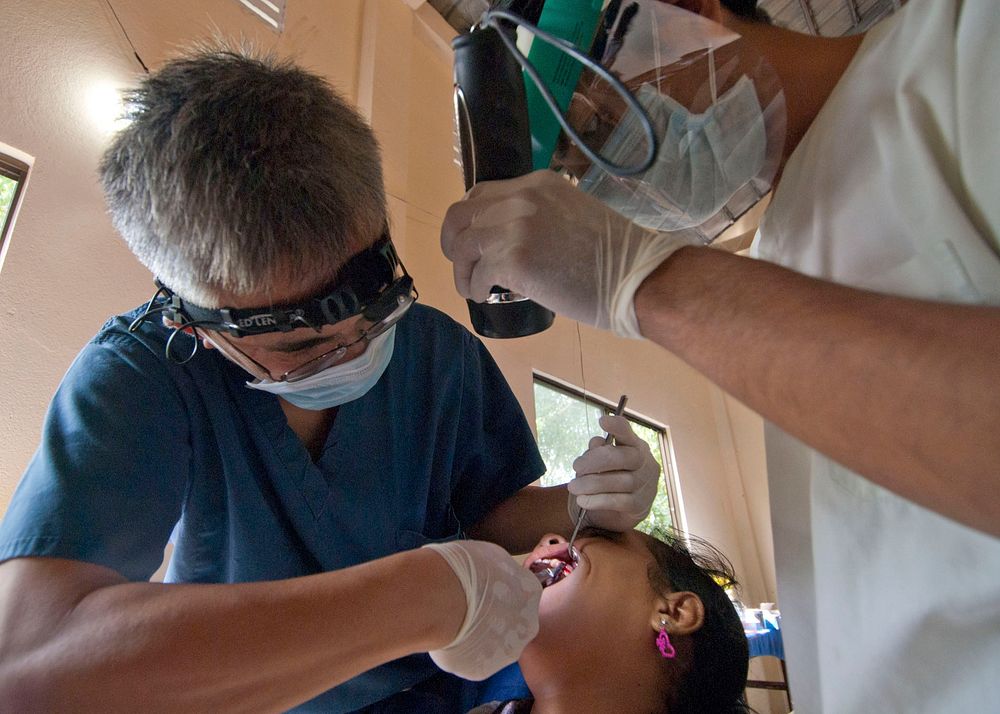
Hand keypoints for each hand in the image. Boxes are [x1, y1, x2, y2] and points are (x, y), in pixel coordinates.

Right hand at [423, 540, 540, 680]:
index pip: (521, 594)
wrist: (441, 599)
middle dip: (495, 619)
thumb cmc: (463, 568)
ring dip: (478, 637)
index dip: (500, 592)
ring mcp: (506, 651)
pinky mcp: (483, 670)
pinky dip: (461, 650)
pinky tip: (447, 636)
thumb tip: (492, 577)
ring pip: (493, 645)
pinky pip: (472, 659)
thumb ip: (498, 573)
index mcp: (529, 592)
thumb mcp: (488, 556)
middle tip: (469, 609)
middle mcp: (525, 625)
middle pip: (513, 624)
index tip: (482, 589)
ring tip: (453, 622)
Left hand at [440, 170, 697, 337]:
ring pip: (463, 246)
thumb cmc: (616, 256)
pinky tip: (486, 297)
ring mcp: (516, 228)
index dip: (471, 219)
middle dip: (454, 242)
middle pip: (462, 215)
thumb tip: (514, 240)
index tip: (473, 241)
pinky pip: (476, 275)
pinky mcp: (515, 260)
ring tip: (474, 287)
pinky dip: (475, 289)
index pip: (482, 193)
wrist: (637, 277)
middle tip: (463, 264)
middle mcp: (521, 198)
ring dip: (463, 270)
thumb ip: (542, 217)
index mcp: (538, 184)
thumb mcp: (573, 216)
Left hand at [568, 415, 660, 530]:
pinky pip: (617, 501)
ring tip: (573, 487)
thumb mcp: (601, 462)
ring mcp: (645, 485)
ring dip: (591, 483)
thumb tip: (596, 443)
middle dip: (595, 461)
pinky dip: (597, 500)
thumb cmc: (609, 478)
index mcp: (636, 446)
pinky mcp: (639, 506)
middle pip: (622, 457)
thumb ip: (598, 451)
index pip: (628, 433)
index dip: (617, 426)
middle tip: (576, 466)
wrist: (617, 512)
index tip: (602, 421)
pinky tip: (583, 500)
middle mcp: (645, 463)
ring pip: (619, 481)